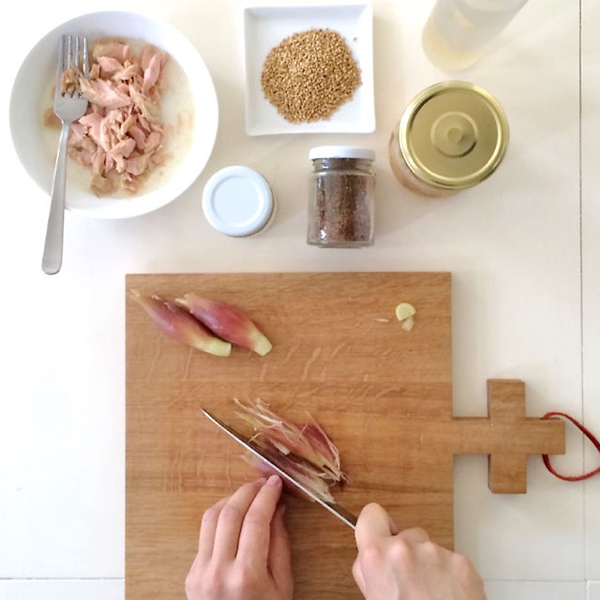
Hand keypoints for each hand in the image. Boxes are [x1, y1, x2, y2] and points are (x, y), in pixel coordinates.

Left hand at [185, 475, 292, 599]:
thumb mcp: (283, 586)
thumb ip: (280, 544)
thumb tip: (277, 507)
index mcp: (247, 576)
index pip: (256, 519)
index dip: (267, 495)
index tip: (276, 482)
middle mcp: (219, 572)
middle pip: (230, 512)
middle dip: (248, 490)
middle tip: (263, 482)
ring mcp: (200, 573)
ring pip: (211, 517)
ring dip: (231, 499)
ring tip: (250, 494)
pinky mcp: (191, 574)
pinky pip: (204, 534)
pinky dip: (220, 518)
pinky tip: (235, 515)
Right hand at [352, 503, 486, 599]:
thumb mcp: (373, 599)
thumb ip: (370, 571)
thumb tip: (372, 559)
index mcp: (376, 556)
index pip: (370, 513)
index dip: (376, 526)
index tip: (381, 538)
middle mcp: (406, 548)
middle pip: (405, 534)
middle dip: (406, 553)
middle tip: (408, 583)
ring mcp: (436, 553)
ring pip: (428, 548)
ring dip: (428, 565)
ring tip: (430, 596)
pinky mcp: (462, 563)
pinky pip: (450, 560)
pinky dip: (448, 576)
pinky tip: (447, 598)